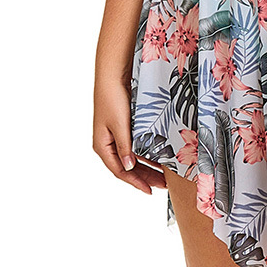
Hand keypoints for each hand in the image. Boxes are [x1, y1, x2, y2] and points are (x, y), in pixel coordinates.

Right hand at [93, 76, 167, 192]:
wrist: (113, 75)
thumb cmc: (113, 99)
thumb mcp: (120, 125)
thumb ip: (125, 147)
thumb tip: (128, 168)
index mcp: (102, 146)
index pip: (120, 171)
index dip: (135, 182)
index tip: (150, 191)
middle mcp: (108, 143)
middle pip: (127, 167)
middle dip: (145, 177)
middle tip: (164, 185)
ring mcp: (116, 136)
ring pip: (132, 158)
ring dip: (147, 167)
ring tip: (164, 175)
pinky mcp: (124, 127)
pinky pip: (135, 147)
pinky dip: (146, 154)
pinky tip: (158, 158)